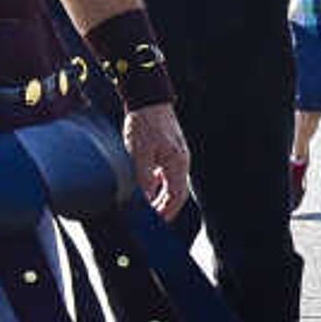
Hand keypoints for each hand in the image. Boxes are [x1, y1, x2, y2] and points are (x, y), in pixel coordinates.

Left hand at [125, 103, 191, 219]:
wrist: (148, 98)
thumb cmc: (144, 123)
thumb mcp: (139, 153)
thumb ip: (143, 178)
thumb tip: (145, 199)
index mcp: (177, 163)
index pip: (176, 196)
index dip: (167, 212)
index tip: (156, 223)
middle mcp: (181, 161)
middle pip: (176, 192)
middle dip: (164, 206)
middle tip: (150, 218)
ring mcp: (176, 155)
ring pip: (171, 183)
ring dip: (160, 195)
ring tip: (146, 204)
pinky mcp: (169, 150)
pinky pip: (166, 172)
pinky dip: (158, 182)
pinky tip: (147, 184)